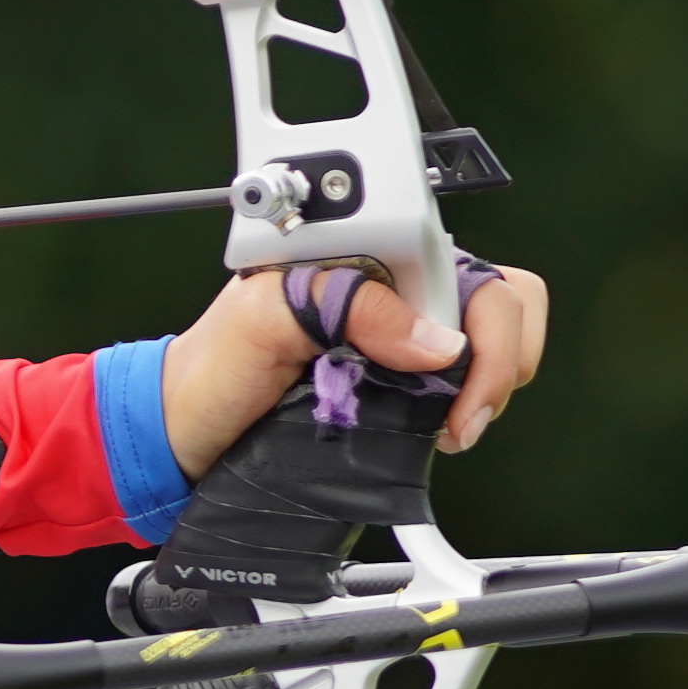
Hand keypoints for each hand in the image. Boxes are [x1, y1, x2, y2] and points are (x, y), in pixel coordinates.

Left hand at [160, 256, 550, 472]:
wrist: (184, 431)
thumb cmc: (212, 365)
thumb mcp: (262, 317)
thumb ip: (346, 304)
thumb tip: (437, 341)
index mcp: (374, 256)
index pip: (474, 274)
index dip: (486, 333)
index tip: (456, 388)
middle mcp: (399, 292)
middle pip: (502, 308)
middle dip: (498, 365)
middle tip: (457, 420)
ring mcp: (405, 338)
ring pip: (493, 350)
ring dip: (484, 393)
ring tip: (444, 428)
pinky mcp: (402, 383)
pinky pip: (465, 388)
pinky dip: (466, 409)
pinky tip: (435, 432)